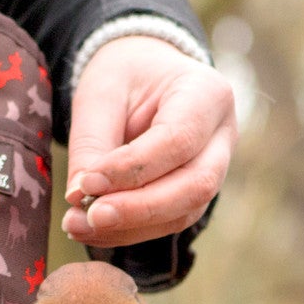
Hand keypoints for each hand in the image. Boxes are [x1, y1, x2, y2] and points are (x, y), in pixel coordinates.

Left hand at [62, 35, 234, 248]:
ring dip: (132, 226)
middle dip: (140, 208)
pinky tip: (95, 228)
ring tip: (80, 225)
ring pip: (186, 211)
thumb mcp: (101, 95)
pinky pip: (171, 220)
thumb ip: (92, 145)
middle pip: (195, 185)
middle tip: (90, 217)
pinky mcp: (198, 192)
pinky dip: (132, 229)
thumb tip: (79, 199)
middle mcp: (223, 134)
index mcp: (208, 94)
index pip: (178, 140)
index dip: (132, 168)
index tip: (86, 183)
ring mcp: (218, 167)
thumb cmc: (125, 76)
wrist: (146, 74)